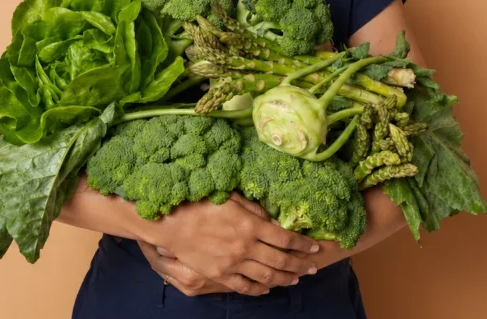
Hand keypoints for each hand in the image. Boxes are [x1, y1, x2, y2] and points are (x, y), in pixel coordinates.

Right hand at [147, 192, 319, 295]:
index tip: (315, 247)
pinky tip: (267, 288)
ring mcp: (233, 263)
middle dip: (301, 264)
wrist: (171, 223)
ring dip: (285, 278)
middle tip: (313, 266)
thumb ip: (254, 211)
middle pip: (281, 260)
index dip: (303, 244)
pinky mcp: (220, 274)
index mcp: (251, 225)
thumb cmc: (200, 204)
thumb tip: (273, 222)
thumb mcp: (231, 199)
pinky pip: (245, 286)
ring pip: (267, 275)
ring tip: (297, 279)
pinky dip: (259, 288)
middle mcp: (246, 247)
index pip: (286, 238)